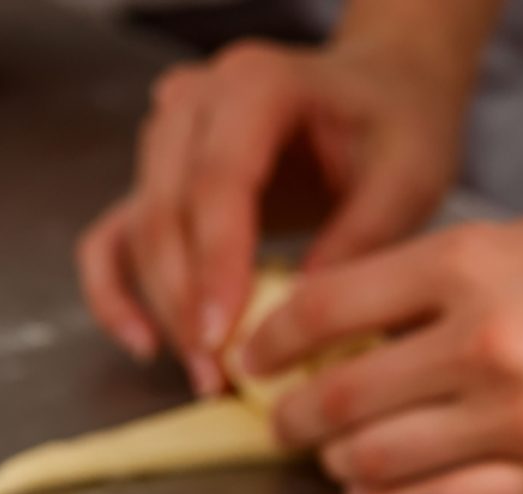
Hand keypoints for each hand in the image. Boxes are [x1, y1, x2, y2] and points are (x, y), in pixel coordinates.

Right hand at [77, 35, 468, 391]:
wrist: (384, 93)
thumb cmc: (400, 130)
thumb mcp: (407, 180)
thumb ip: (360, 239)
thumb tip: (302, 317)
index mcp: (258, 85)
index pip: (219, 180)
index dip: (217, 264)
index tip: (224, 338)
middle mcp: (197, 102)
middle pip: (167, 209)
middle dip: (186, 302)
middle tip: (219, 376)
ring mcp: (170, 139)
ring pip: (142, 230)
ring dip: (164, 308)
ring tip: (208, 378)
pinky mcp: (163, 181)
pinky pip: (116, 236)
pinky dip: (117, 291)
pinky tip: (147, 346)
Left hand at [241, 213, 522, 493]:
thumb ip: (437, 285)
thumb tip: (352, 334)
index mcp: (467, 265)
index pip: (324, 308)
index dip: (268, 342)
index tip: (250, 362)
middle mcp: (480, 341)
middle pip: (340, 399)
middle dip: (293, 422)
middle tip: (283, 428)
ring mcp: (516, 414)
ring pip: (382, 462)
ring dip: (342, 468)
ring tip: (338, 464)